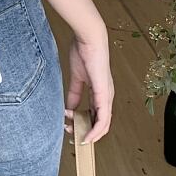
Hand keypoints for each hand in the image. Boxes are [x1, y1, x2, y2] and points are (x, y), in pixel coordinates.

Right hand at [63, 28, 113, 143]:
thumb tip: (69, 107)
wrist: (89, 39)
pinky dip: (95, 130)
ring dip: (88, 133)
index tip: (69, 125)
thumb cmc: (84, 52)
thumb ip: (74, 93)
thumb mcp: (77, 77)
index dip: (84, 123)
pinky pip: (103, 119)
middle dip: (84, 131)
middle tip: (69, 132)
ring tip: (74, 134)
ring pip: (103, 125)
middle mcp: (106, 97)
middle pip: (99, 123)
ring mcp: (107, 97)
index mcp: (100, 92)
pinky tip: (87, 136)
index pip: (95, 115)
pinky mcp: (104, 94)